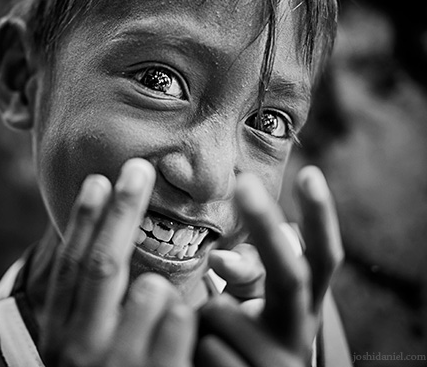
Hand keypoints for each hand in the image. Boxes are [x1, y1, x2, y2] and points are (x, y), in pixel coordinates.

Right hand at [40, 158, 195, 366]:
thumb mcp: (82, 346)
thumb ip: (90, 302)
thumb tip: (98, 238)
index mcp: (59, 333)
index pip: (72, 265)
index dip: (85, 220)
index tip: (99, 179)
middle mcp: (78, 348)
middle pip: (104, 264)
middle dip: (122, 210)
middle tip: (139, 166)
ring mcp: (116, 365)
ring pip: (151, 291)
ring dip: (163, 283)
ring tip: (161, 295)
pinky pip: (182, 322)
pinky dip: (186, 312)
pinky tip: (182, 321)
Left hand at [196, 166, 342, 366]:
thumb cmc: (243, 332)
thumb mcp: (249, 298)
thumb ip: (245, 271)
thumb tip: (221, 258)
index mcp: (304, 304)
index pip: (324, 257)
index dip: (321, 217)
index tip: (309, 173)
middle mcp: (301, 333)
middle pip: (289, 274)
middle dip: (266, 229)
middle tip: (246, 182)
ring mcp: (281, 365)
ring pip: (226, 314)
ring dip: (206, 316)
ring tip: (207, 330)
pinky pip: (207, 350)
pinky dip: (196, 344)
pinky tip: (201, 354)